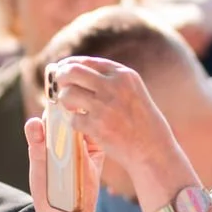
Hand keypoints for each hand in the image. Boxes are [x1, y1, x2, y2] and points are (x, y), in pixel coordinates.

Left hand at [44, 57, 189, 197]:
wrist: (153, 150)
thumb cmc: (143, 123)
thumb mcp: (134, 93)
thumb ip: (112, 81)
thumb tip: (79, 71)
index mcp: (124, 75)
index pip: (88, 62)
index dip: (70, 65)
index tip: (62, 70)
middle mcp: (114, 86)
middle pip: (72, 72)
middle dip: (60, 78)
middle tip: (58, 86)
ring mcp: (104, 106)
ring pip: (68, 94)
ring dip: (65, 101)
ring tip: (71, 108)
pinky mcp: (97, 126)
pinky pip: (73, 120)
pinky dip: (75, 124)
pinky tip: (84, 127)